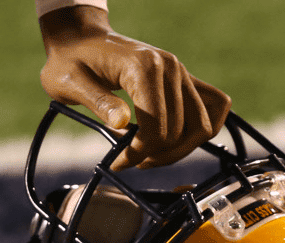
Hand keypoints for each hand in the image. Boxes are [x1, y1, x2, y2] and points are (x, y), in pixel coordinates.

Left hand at [39, 6, 230, 170]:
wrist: (81, 39)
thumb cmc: (71, 61)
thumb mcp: (71, 83)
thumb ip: (99, 102)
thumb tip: (122, 124)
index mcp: (144, 67)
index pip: (157, 127)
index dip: (139, 153)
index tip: (118, 162)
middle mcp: (171, 68)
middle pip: (182, 132)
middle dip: (156, 155)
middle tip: (130, 160)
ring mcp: (182, 72)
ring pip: (202, 126)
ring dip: (179, 149)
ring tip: (150, 154)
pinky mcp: (185, 79)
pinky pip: (213, 107)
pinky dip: (197, 131)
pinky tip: (172, 140)